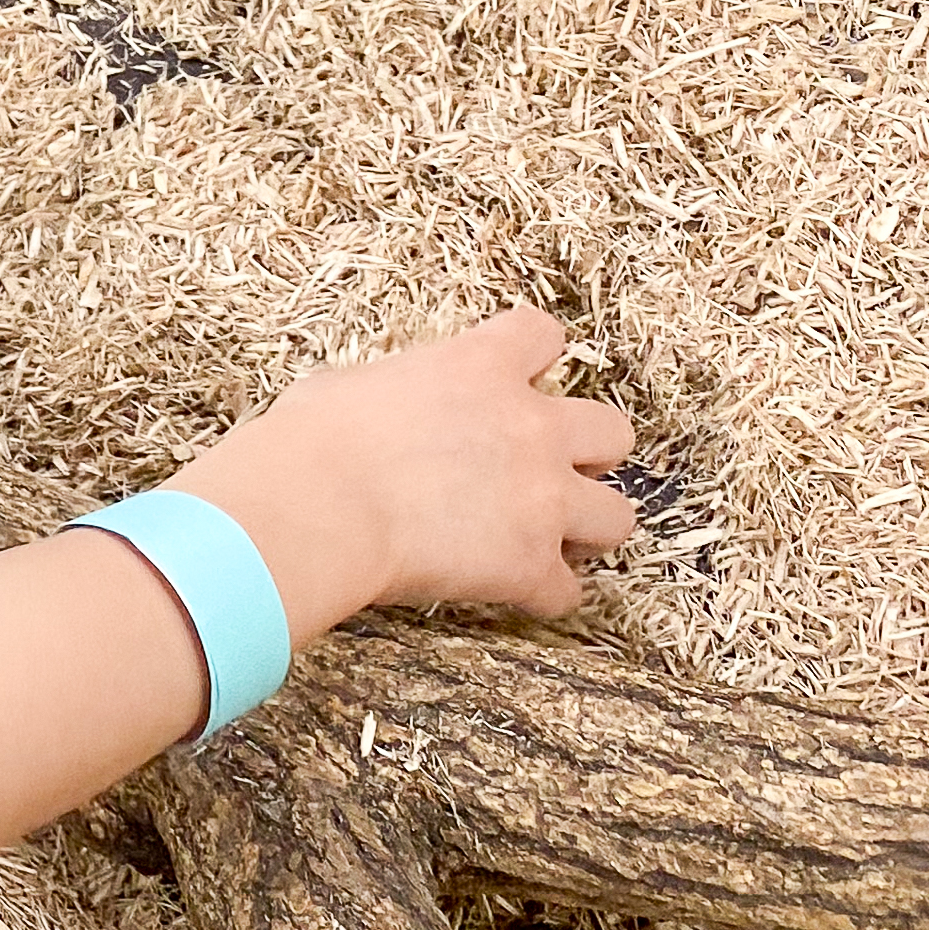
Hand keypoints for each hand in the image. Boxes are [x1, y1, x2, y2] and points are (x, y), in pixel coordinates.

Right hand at [174, 309, 637, 631]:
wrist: (315, 508)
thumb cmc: (310, 442)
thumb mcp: (345, 387)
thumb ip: (391, 391)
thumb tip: (374, 407)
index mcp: (479, 367)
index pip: (542, 335)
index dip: (533, 357)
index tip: (514, 379)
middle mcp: (530, 426)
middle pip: (612, 431)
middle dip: (587, 453)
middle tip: (543, 470)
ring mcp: (540, 498)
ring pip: (618, 516)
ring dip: (586, 528)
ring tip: (547, 539)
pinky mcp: (530, 565)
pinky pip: (567, 591)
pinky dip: (543, 594)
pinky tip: (513, 593)